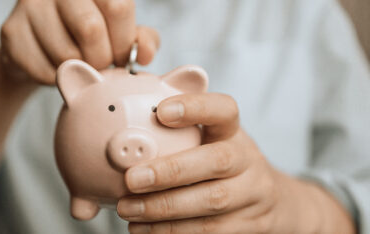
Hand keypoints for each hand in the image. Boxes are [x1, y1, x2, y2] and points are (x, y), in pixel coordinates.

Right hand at [0, 0, 158, 84]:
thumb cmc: (84, 38)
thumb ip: (140, 39)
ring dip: (80, 71)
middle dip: (102, 59)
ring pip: (67, 54)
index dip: (125, 41)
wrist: (37, 51)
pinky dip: (59, 79)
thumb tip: (145, 54)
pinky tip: (58, 69)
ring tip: (79, 66)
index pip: (118, 7)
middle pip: (90, 29)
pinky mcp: (12, 32)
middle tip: (100, 65)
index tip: (121, 55)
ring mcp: (30, 5)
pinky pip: (46, 70)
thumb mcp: (119, 35)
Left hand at [117, 93, 355, 233]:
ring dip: (163, 209)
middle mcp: (248, 161)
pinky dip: (172, 232)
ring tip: (128, 209)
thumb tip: (126, 115)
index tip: (161, 111)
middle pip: (217, 161)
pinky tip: (144, 229)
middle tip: (132, 179)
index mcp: (233, 132)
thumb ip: (179, 127)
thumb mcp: (209, 138)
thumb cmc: (220, 162)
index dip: (196, 108)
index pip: (224, 110)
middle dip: (170, 171)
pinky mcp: (250, 225)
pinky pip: (210, 232)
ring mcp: (253, 195)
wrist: (269, 200)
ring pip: (211, 202)